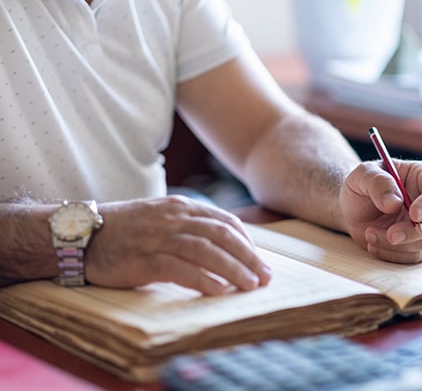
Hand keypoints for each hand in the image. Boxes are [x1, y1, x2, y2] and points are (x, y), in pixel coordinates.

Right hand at [84, 196, 271, 294]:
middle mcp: (174, 219)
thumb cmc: (125, 230)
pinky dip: (203, 280)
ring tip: (250, 285)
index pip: (225, 222)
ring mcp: (158, 238)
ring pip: (206, 251)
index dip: (247, 242)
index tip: (258, 259)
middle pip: (222, 236)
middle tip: (265, 277)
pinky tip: (219, 290)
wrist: (80, 234)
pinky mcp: (143, 259)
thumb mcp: (162, 218)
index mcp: (182, 207)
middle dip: (249, 257)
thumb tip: (224, 244)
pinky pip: (180, 268)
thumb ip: (190, 226)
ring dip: (233, 269)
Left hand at [339, 160, 421, 262]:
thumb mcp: (362, 174)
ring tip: (369, 233)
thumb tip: (394, 203)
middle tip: (392, 235)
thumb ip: (378, 183)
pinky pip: (412, 256)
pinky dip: (391, 254)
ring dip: (396, 244)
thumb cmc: (361, 184)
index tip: (414, 214)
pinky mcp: (416, 244)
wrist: (352, 207)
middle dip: (415, 231)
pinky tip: (373, 243)